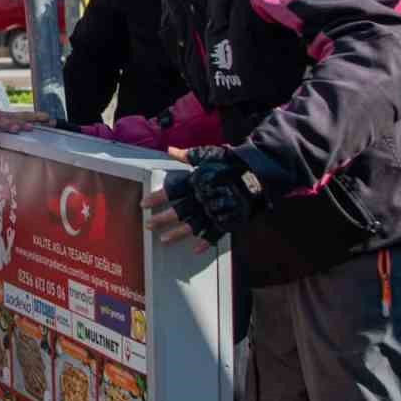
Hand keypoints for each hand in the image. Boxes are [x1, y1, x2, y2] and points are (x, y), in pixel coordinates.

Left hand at [143, 144, 265, 251]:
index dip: (156, 198)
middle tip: (149, 225)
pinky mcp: (227, 220)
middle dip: (161, 219)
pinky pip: (214, 235)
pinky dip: (205, 243)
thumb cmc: (230, 162)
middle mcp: (202, 197)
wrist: (257, 173)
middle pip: (178, 211)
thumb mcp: (207, 154)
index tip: (144, 204)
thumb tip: (170, 150)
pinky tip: (195, 250)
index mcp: (196, 181)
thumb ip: (187, 156)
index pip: (171, 191)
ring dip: (176, 234)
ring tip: (164, 240)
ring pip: (192, 226)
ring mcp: (214, 210)